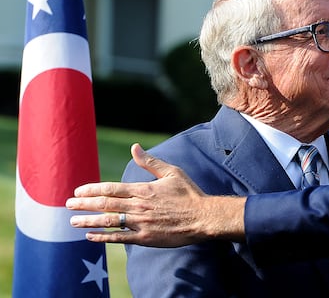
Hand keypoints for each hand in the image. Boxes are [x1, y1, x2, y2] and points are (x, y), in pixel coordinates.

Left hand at [66, 143, 245, 246]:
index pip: (110, 189)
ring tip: (72, 221)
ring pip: (108, 222)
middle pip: (104, 205)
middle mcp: (138, 207)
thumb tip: (135, 148)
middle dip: (83, 204)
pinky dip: (103, 238)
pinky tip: (90, 237)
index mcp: (143, 190)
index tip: (78, 190)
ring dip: (88, 221)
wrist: (203, 217)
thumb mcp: (172, 173)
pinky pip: (119, 238)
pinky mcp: (145, 238)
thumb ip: (151, 162)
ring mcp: (140, 223)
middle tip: (67, 204)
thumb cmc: (189, 194)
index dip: (91, 189)